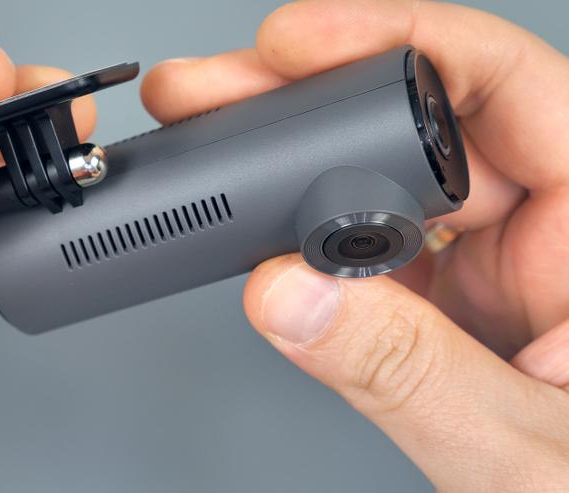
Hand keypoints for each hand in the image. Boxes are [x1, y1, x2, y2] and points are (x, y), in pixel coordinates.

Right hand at [142, 1, 568, 489]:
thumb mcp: (523, 451)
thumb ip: (408, 371)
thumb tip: (289, 294)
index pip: (504, 86)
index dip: (397, 41)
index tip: (298, 44)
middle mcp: (552, 232)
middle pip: (421, 125)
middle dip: (309, 102)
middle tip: (221, 94)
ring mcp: (497, 268)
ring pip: (385, 187)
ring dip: (299, 176)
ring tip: (222, 163)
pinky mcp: (453, 306)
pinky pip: (372, 252)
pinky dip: (310, 247)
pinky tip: (263, 238)